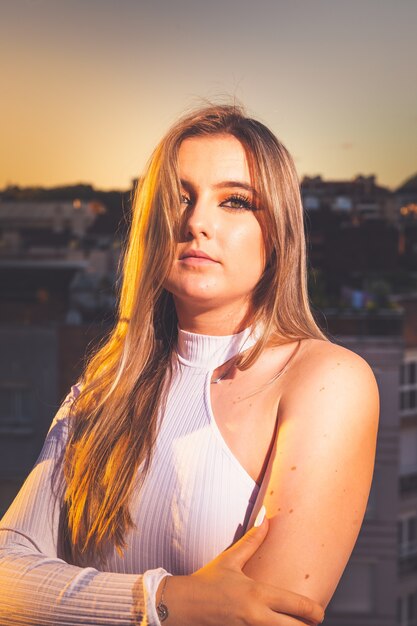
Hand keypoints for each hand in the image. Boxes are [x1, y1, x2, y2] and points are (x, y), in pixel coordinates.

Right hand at [157, 515, 324, 625]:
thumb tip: (266, 518)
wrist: (182, 606)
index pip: (298, 606)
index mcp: (257, 594)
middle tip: (308, 622)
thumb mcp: (230, 560)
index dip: (314, 611)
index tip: (319, 611)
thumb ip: (252, 541)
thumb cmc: (207, 582)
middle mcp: (256, 617)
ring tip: (291, 624)